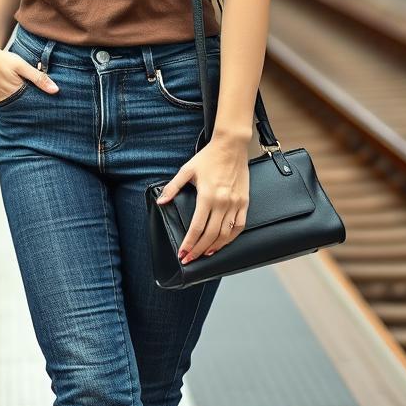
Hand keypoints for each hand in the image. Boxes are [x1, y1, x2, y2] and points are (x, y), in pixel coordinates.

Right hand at [0, 41, 58, 104]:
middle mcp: (9, 101)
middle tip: (50, 107)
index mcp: (17, 93)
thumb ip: (38, 78)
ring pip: (20, 107)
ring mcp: (2, 101)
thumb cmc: (2, 60)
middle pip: (28, 108)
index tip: (55, 105)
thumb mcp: (21, 66)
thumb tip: (56, 90)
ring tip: (39, 104)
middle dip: (37, 107)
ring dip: (28, 105)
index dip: (45, 105)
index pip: (36, 105)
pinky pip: (12, 104)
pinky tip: (25, 98)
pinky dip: (19, 102)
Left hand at [155, 139, 248, 263]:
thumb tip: (160, 202)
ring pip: (226, 234)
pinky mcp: (244, 202)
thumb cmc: (208, 157)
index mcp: (207, 195)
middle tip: (189, 259)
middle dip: (198, 250)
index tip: (182, 253)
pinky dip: (231, 238)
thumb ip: (172, 187)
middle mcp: (222, 202)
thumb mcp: (186, 170)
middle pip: (210, 235)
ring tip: (204, 254)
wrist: (231, 146)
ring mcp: (235, 203)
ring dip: (214, 247)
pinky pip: (239, 226)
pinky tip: (223, 242)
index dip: (189, 243)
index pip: (197, 227)